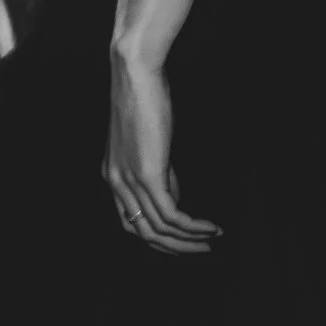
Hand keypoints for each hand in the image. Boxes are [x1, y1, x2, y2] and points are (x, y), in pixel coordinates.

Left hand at [105, 49, 220, 253]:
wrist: (134, 75)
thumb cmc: (144, 103)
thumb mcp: (150, 147)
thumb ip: (160, 174)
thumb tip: (176, 197)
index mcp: (112, 176)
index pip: (130, 223)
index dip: (159, 239)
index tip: (185, 243)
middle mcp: (115, 182)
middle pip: (143, 233)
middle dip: (176, 248)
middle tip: (204, 250)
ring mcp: (129, 180)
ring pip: (159, 229)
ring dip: (190, 241)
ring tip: (213, 240)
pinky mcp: (147, 174)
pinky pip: (171, 215)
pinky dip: (194, 227)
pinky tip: (211, 227)